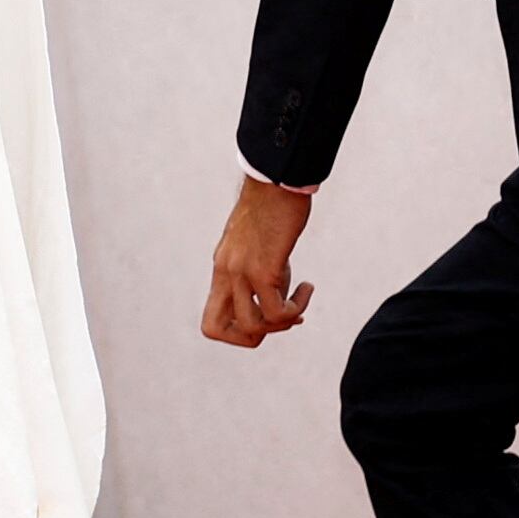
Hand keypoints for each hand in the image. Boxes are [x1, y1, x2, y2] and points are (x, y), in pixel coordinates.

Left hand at [202, 176, 314, 346]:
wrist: (278, 180)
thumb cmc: (274, 207)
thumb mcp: (259, 244)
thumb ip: (260, 270)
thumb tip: (278, 296)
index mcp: (222, 268)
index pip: (210, 320)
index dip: (236, 331)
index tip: (263, 316)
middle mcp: (225, 272)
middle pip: (214, 329)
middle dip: (249, 338)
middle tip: (278, 319)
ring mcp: (242, 271)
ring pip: (251, 326)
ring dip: (280, 323)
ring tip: (300, 301)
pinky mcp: (264, 267)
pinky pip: (276, 310)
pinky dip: (297, 308)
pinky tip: (308, 287)